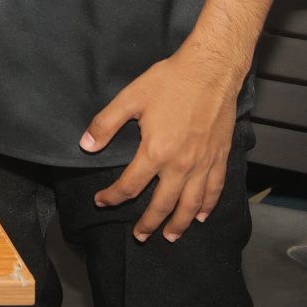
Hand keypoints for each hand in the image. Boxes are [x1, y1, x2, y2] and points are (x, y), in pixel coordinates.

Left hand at [80, 47, 243, 241]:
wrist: (211, 70)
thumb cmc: (169, 81)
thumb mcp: (130, 98)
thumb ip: (106, 124)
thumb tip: (86, 146)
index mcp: (155, 152)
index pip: (129, 186)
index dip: (113, 197)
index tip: (102, 201)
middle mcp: (181, 165)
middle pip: (162, 204)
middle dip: (148, 224)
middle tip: (139, 236)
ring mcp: (203, 164)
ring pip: (190, 205)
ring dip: (179, 224)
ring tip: (170, 236)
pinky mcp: (220, 157)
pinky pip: (214, 190)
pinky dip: (207, 206)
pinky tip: (201, 216)